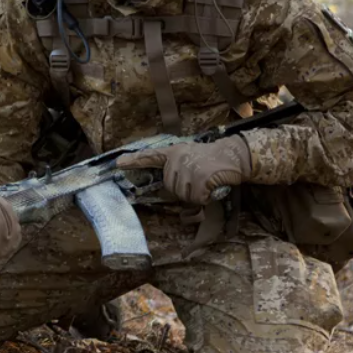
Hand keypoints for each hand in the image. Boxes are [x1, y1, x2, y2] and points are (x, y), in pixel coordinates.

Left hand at [116, 136, 251, 205]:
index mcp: (173, 152)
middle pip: (171, 187)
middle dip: (184, 189)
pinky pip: (196, 199)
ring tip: (207, 181)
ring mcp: (188, 169)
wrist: (234, 155)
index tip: (117, 163)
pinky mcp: (199, 180)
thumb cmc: (212, 160)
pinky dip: (205, 198)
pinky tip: (212, 186)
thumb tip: (169, 189)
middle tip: (199, 179)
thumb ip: (177, 169)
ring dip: (195, 194)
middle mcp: (177, 159)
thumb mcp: (190, 157)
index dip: (134, 161)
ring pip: (183, 195)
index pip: (150, 156)